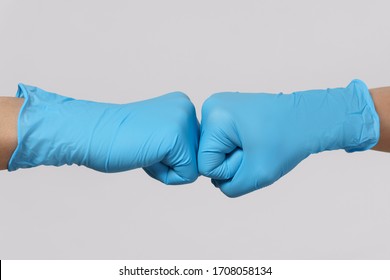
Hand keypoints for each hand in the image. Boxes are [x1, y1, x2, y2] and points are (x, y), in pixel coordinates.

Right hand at [9, 84, 198, 184]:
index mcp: (181, 105)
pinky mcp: (177, 138)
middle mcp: (187, 107)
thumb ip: (178, 139)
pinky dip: (164, 175)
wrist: (89, 134)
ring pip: (193, 168)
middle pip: (196, 158)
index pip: (194, 147)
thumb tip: (198, 160)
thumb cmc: (117, 138)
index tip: (146, 142)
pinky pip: (186, 176)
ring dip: (166, 168)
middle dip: (170, 162)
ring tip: (144, 149)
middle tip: (143, 146)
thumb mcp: (157, 131)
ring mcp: (183, 120)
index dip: (169, 156)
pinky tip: (145, 156)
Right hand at [198, 80, 378, 196]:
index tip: (252, 154)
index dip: (230, 170)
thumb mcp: (257, 175)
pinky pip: (221, 140)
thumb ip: (230, 188)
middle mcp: (211, 106)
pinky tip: (254, 138)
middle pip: (208, 155)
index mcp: (214, 116)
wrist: (310, 118)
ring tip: (257, 143)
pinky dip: (237, 146)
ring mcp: (218, 105)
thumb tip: (216, 180)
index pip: (206, 165)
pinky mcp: (226, 110)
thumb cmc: (288, 141)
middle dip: (232, 161)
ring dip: (235, 154)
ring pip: (214, 149)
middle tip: (257, 148)